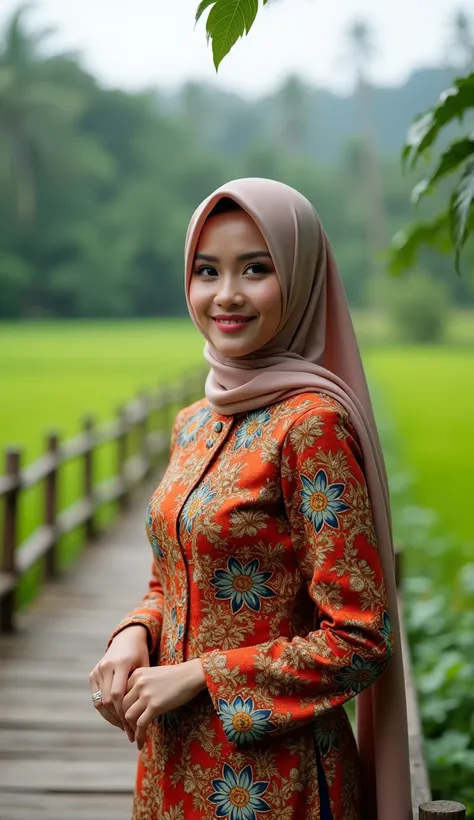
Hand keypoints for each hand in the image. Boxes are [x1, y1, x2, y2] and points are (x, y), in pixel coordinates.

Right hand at [89, 625, 149, 739]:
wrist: (127, 638)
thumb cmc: (140, 654)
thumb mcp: (145, 666)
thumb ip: (142, 686)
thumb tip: (147, 715)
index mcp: (121, 663)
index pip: (118, 694)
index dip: (124, 713)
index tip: (134, 727)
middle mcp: (106, 666)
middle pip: (108, 700)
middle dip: (118, 719)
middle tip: (130, 732)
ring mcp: (97, 670)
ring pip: (99, 701)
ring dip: (111, 717)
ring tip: (124, 728)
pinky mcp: (93, 674)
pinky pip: (96, 697)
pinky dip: (105, 710)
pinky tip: (116, 718)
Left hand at [123, 659, 205, 749]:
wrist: (192, 675)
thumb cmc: (175, 676)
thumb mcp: (153, 675)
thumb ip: (140, 686)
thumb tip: (132, 705)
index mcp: (136, 674)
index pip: (120, 695)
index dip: (119, 710)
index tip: (123, 720)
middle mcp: (138, 683)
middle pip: (122, 706)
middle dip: (123, 721)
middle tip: (128, 731)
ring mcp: (146, 694)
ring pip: (128, 716)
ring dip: (130, 730)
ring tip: (134, 737)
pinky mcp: (155, 705)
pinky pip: (141, 724)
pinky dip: (139, 736)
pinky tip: (141, 743)